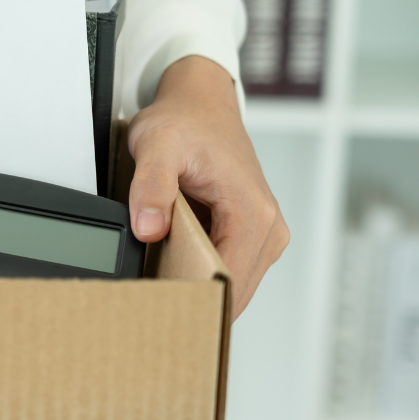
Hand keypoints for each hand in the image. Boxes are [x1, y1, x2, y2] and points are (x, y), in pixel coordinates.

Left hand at [127, 55, 287, 320]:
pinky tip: (175, 275)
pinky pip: (230, 270)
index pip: (229, 283)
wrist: (200, 104)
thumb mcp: (156, 146)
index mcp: (252, 213)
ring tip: (161, 295)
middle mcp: (269, 228)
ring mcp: (265, 234)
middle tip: (154, 311)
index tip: (163, 315)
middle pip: (234, 292)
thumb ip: (151, 187)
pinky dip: (203, 276)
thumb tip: (149, 229)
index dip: (196, 303)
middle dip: (196, 303)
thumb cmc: (184, 122)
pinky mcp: (253, 235)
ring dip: (200, 292)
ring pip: (234, 286)